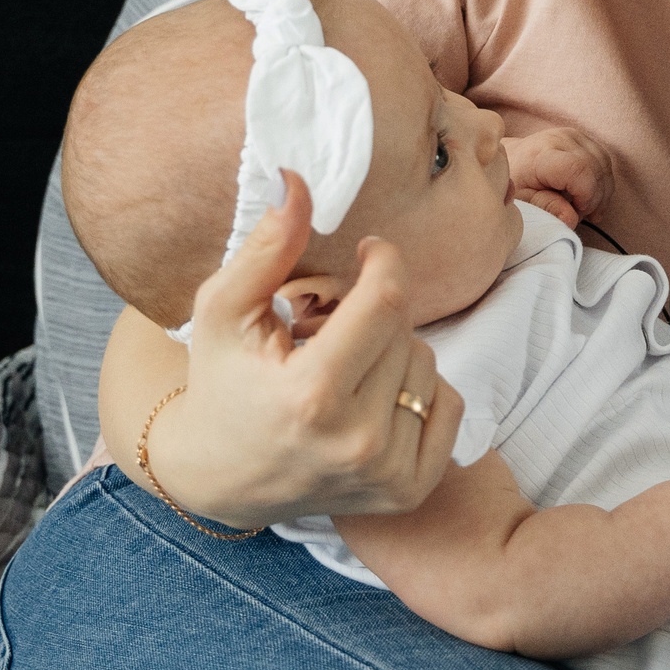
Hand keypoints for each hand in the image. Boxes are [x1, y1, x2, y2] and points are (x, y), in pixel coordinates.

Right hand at [156, 170, 465, 522]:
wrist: (220, 481)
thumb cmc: (221, 383)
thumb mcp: (224, 311)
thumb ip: (267, 247)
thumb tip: (298, 179)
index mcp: (312, 396)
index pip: (386, 302)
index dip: (385, 262)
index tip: (370, 251)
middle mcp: (358, 442)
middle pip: (407, 331)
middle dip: (375, 316)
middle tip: (327, 334)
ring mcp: (388, 473)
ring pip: (429, 365)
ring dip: (394, 355)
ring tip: (342, 374)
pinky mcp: (410, 491)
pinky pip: (449, 406)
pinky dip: (418, 393)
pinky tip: (370, 404)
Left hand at [502, 127, 615, 227]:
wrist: (511, 158)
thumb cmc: (516, 182)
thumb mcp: (523, 200)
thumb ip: (547, 208)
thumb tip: (571, 218)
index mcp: (542, 154)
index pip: (580, 170)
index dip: (587, 196)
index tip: (577, 211)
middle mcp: (561, 139)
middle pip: (596, 170)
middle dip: (594, 199)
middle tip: (578, 213)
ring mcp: (574, 136)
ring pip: (604, 166)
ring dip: (601, 192)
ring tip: (583, 206)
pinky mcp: (583, 139)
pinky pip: (604, 162)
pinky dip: (602, 182)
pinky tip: (589, 196)